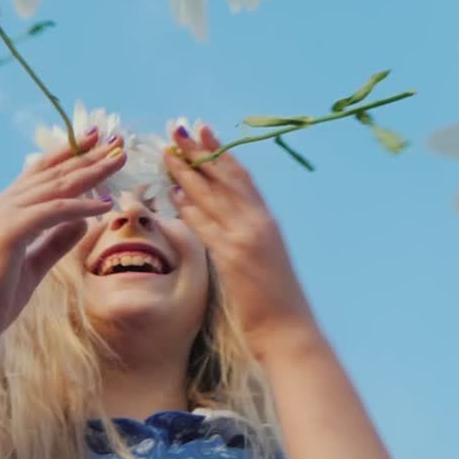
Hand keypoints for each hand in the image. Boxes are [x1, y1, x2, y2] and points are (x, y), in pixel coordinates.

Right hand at [0, 129, 124, 348]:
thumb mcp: (36, 264)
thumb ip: (57, 240)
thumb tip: (85, 220)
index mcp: (4, 207)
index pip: (42, 172)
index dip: (70, 154)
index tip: (97, 139)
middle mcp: (2, 203)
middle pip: (54, 172)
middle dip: (87, 154)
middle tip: (116, 138)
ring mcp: (3, 213)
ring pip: (57, 185)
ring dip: (91, 170)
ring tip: (119, 157)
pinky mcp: (10, 230)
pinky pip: (55, 211)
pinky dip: (82, 205)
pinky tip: (106, 202)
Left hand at [165, 124, 316, 360]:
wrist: (289, 329)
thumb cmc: (276, 298)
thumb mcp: (266, 256)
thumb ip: (248, 233)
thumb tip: (224, 216)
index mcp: (267, 220)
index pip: (241, 176)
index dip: (220, 151)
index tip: (203, 130)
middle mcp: (257, 222)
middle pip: (224, 178)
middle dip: (200, 152)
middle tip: (178, 129)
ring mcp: (245, 238)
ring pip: (212, 197)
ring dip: (188, 173)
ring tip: (169, 153)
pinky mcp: (232, 257)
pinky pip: (206, 226)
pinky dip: (190, 208)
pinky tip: (173, 195)